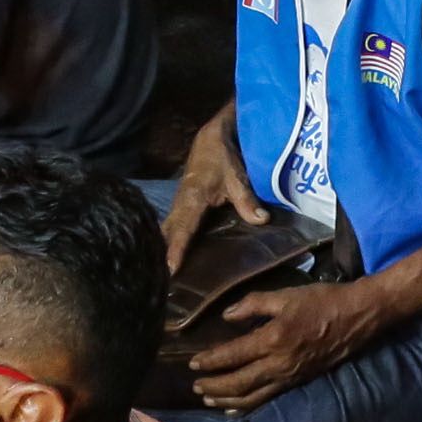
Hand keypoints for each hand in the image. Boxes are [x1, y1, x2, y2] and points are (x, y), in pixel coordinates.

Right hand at [159, 112, 269, 269]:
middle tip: (160, 283)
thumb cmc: (222, 157)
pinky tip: (169, 259)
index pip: (182, 229)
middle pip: (167, 235)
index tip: (170, 269)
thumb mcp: (236, 176)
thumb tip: (261, 220)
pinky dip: (168, 242)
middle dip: (161, 257)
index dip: (176, 249)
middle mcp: (179, 205)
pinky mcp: (181, 207)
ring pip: (165, 232)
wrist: (211, 138)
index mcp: (191, 199)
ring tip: (160, 278)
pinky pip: (171, 228)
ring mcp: (178, 206)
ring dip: (161, 252)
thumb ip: (246, 199)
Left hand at [186, 280, 381, 411]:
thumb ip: (253, 304)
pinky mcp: (297, 382)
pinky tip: (236, 407)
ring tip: (209, 398)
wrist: (357, 317)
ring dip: (226, 399)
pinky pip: (266, 399)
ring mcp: (288, 377)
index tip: (192, 362)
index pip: (233, 355)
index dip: (210, 360)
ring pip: (250, 397)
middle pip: (237, 383)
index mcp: (273, 340)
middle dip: (213, 385)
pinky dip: (247, 405)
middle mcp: (278, 364)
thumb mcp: (286, 295)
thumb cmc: (321, 301)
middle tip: (195, 385)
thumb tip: (227, 315)